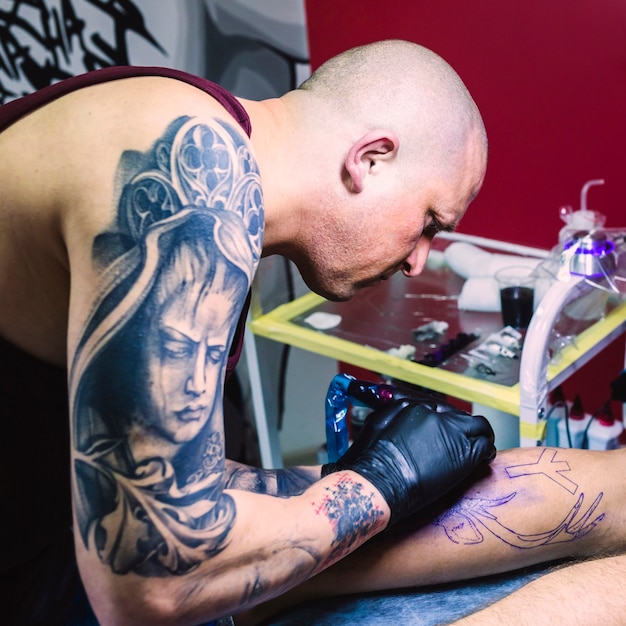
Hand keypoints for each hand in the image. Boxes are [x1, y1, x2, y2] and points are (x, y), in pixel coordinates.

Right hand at [323, 400, 494, 524]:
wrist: (374, 485)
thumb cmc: (365, 466)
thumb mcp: (369, 433)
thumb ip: (383, 427)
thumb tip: (384, 434)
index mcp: (406, 407)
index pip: (433, 409)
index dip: (439, 423)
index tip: (438, 436)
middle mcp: (429, 413)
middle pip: (455, 415)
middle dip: (458, 429)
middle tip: (456, 446)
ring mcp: (447, 430)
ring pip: (475, 426)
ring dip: (477, 437)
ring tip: (478, 449)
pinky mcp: (462, 451)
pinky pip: (485, 444)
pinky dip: (487, 451)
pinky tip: (484, 459)